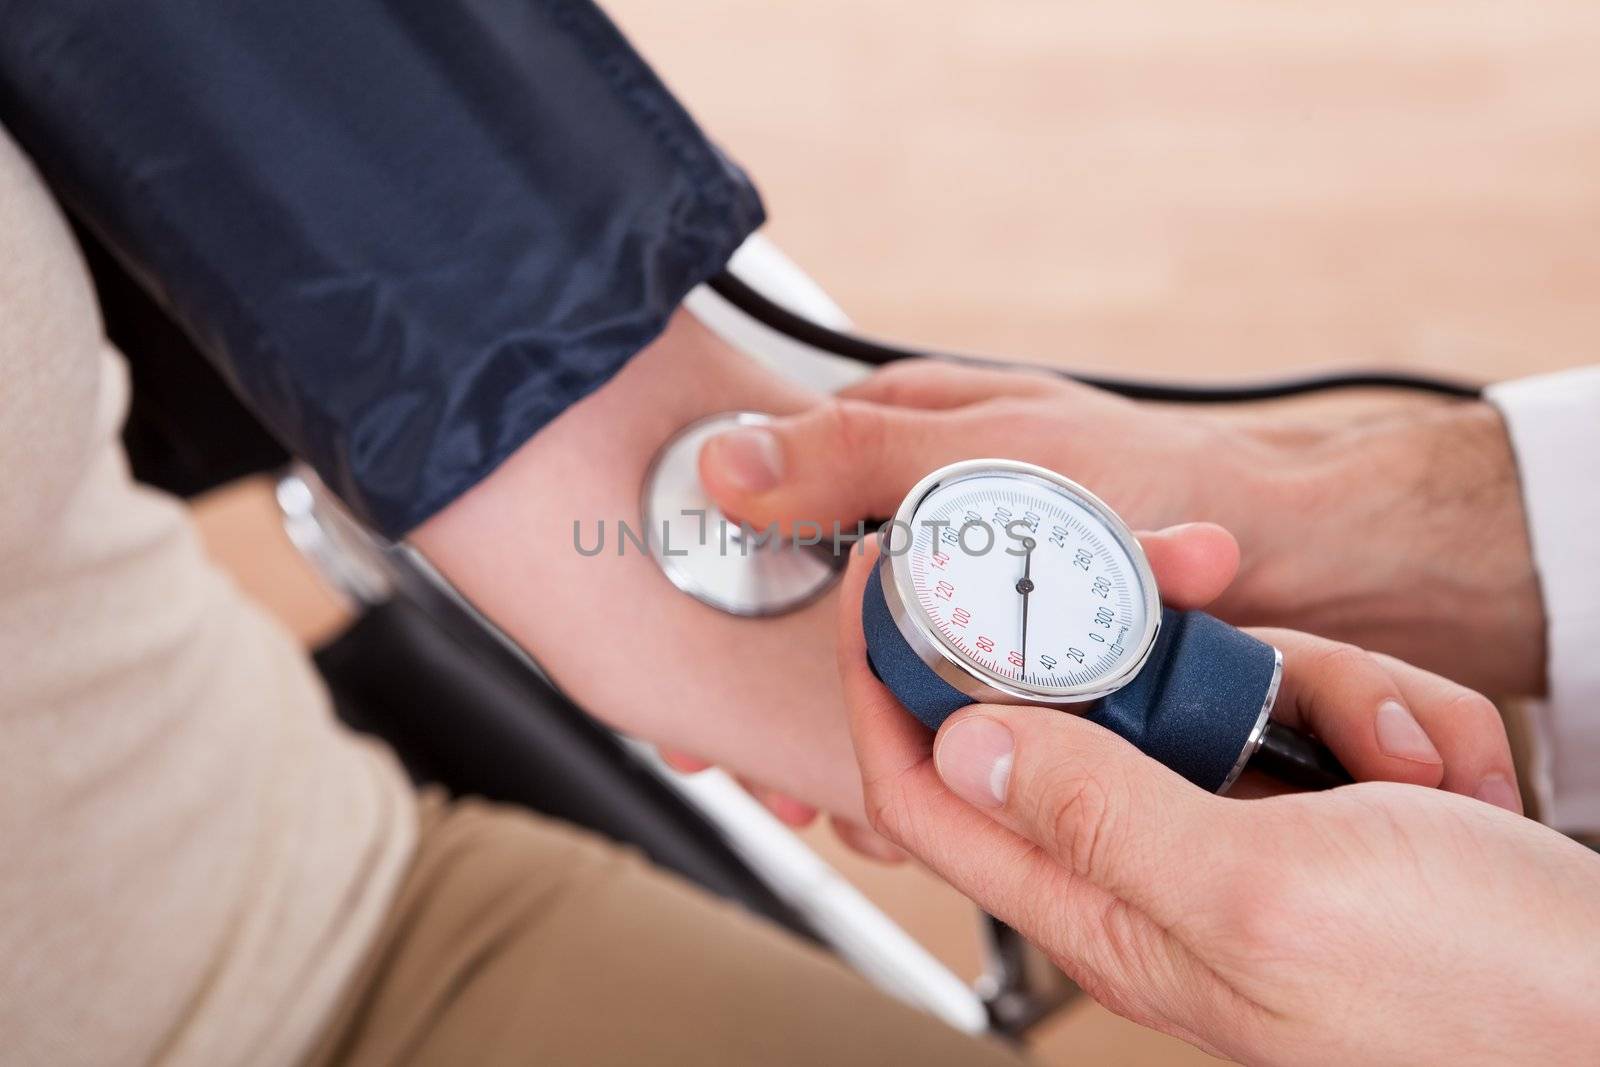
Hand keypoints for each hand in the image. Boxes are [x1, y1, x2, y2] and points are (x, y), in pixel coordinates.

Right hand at [700, 360, 1544, 695]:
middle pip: (814, 597)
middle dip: (776, 688)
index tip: (706, 675)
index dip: (737, 587)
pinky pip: (942, 691)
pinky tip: (896, 778)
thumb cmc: (1163, 466)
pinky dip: (919, 739)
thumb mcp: (996, 449)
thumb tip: (729, 461)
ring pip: (874, 655)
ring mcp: (970, 573)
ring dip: (842, 725)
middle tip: (745, 761)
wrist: (1303, 543)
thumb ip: (863, 457)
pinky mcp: (1015, 635)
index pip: (778, 503)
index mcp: (900, 437)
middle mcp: (926, 505)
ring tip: (801, 787)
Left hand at [836, 541, 1598, 1065]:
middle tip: (1208, 571)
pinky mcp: (1316, 798)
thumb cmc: (1478, 997)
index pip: (933, 792)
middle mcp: (1155, 866)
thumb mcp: (1262, 890)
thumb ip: (1097, 815)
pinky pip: (1308, 701)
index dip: (888, 684)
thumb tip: (965, 745)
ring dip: (1317, 684)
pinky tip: (1442, 771)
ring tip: (1407, 757)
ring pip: (1209, 682)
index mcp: (1108, 907)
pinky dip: (1382, 710)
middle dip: (1146, 631)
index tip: (886, 577)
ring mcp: (1241, 828)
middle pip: (1079, 705)